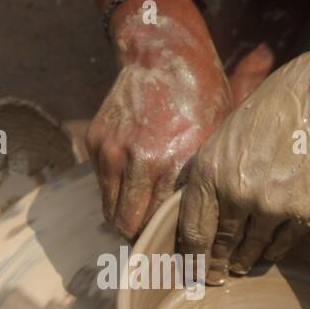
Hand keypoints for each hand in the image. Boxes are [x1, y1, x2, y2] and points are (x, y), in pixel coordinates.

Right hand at [87, 13, 230, 237]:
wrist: (163, 54)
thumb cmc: (200, 98)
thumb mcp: (214, 141)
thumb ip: (201, 184)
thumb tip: (203, 230)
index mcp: (172, 163)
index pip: (157, 225)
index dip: (163, 242)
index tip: (171, 254)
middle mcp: (136, 160)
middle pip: (126, 225)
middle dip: (139, 236)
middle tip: (154, 238)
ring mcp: (110, 151)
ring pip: (109, 209)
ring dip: (124, 215)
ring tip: (143, 213)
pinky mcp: (95, 142)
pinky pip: (102, 184)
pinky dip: (115, 189)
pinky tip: (134, 177)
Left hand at [177, 49, 309, 283]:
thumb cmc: (277, 109)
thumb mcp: (229, 133)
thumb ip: (213, 171)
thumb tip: (201, 206)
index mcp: (211, 170)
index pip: (193, 229)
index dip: (192, 256)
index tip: (194, 268)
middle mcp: (236, 192)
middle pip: (221, 243)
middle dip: (217, 263)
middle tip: (216, 276)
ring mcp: (271, 205)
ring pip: (252, 247)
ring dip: (245, 261)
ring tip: (242, 267)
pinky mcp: (304, 213)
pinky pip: (283, 244)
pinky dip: (274, 251)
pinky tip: (269, 253)